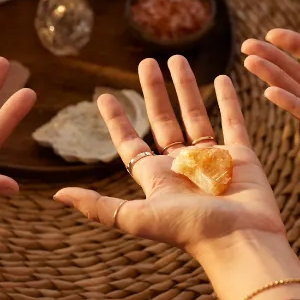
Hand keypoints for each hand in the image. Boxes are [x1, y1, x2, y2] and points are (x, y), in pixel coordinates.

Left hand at [55, 57, 284, 255]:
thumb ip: (100, 206)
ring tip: (176, 58)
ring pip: (196, 114)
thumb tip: (58, 195)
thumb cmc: (189, 231)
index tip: (104, 97)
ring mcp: (213, 159)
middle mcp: (183, 166)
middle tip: (145, 62)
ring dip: (186, 86)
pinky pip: (233, 121)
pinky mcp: (242, 157)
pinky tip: (222, 77)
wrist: (241, 242)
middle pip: (163, 120)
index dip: (118, 122)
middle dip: (153, 91)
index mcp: (158, 178)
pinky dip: (228, 100)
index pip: (131, 144)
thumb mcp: (138, 218)